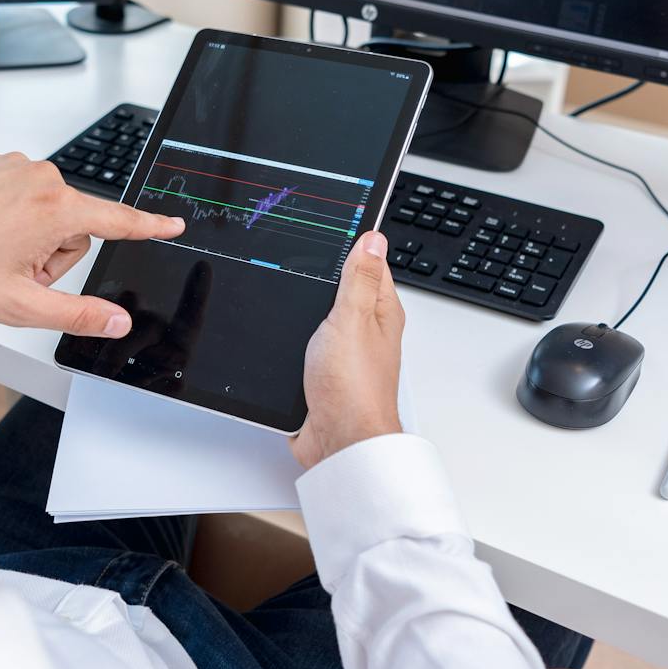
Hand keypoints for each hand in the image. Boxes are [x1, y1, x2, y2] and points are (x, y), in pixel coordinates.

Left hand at [0, 154, 183, 336]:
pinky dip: (10, 217)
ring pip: (49, 212)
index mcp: (55, 209)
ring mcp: (16, 167)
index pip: (118, 220)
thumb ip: (76, 314)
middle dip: (54, 254)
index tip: (173, 223)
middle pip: (76, 226)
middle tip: (15, 272)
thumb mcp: (19, 305)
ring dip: (31, 237)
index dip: (149, 226)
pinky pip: (23, 195)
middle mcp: (41, 178)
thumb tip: (116, 321)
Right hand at [292, 231, 404, 468]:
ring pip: (323, 318)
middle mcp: (366, 330)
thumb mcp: (352, 318)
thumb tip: (372, 239)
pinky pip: (308, 345)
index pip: (371, 264)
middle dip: (326, 276)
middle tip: (309, 253)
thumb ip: (359, 278)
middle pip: (345, 290)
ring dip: (308, 310)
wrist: (338, 441)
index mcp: (380, 311)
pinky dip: (296, 338)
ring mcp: (345, 352)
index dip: (355, 245)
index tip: (336, 227)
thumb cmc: (353, 388)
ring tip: (296, 287)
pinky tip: (286, 332)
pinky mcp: (323, 373)